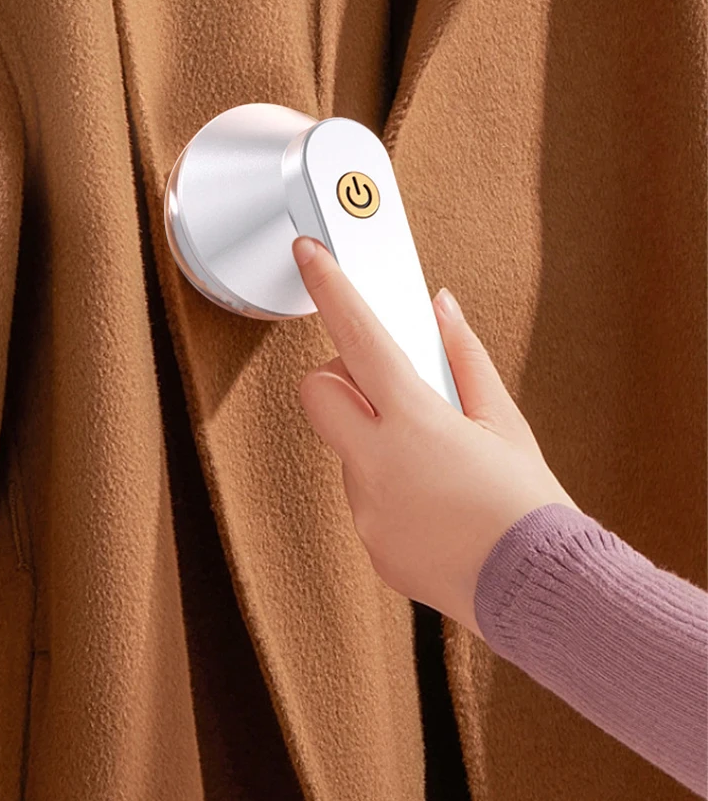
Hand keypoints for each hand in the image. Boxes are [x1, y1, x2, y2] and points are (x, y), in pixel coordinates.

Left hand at [292, 236, 579, 636]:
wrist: (541, 594)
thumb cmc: (529, 507)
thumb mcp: (505, 422)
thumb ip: (463, 357)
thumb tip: (441, 310)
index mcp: (414, 421)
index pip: (357, 337)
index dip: (330, 288)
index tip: (309, 255)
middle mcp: (377, 464)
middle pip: (317, 392)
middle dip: (340, 380)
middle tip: (388, 389)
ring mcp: (367, 510)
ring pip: (346, 450)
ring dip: (376, 442)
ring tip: (439, 466)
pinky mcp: (371, 547)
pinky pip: (366, 499)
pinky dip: (390, 490)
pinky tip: (436, 505)